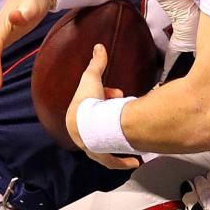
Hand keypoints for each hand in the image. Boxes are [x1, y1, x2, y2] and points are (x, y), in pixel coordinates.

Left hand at [66, 45, 138, 170]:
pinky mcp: (101, 155)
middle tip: (124, 106)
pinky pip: (112, 160)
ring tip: (128, 141)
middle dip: (110, 115)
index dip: (105, 97)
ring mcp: (90, 146)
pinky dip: (122, 162)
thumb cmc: (89, 102)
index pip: (90, 107)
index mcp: (75, 116)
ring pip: (103, 144)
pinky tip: (134, 162)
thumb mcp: (92, 78)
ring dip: (115, 142)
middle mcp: (81, 134)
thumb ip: (96, 63)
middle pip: (97, 125)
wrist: (89, 124)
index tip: (118, 92)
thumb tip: (98, 46)